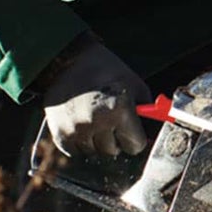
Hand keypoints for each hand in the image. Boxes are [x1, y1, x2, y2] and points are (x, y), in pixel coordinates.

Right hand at [40, 39, 150, 156]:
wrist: (67, 59)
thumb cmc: (104, 69)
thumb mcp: (133, 84)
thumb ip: (146, 110)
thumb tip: (150, 135)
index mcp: (120, 110)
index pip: (136, 146)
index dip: (135, 137)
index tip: (131, 130)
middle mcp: (98, 123)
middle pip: (114, 151)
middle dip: (115, 139)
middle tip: (110, 121)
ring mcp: (77, 130)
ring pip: (94, 152)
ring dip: (96, 141)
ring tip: (93, 118)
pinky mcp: (60, 133)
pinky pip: (75, 151)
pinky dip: (78, 141)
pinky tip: (79, 122)